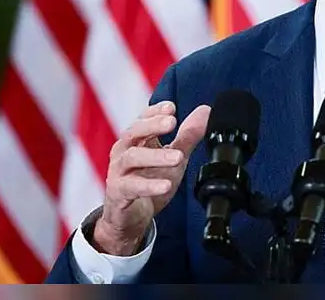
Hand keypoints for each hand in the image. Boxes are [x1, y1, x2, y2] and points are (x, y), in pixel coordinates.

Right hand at [94, 101, 209, 254]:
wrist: (131, 217)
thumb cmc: (149, 180)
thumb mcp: (173, 157)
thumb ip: (188, 136)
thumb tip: (205, 111)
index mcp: (136, 140)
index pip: (143, 119)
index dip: (155, 111)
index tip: (171, 107)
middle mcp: (124, 152)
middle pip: (133, 132)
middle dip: (152, 125)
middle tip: (172, 123)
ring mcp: (119, 172)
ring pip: (132, 158)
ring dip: (156, 156)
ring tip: (178, 157)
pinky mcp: (118, 192)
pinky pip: (132, 187)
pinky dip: (149, 186)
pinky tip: (166, 185)